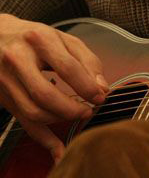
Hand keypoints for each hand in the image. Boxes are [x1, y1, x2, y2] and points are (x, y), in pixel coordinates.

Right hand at [0, 14, 107, 163]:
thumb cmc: (34, 37)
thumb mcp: (63, 38)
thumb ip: (86, 60)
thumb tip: (101, 86)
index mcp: (39, 40)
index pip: (67, 67)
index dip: (87, 86)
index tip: (100, 96)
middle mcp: (19, 60)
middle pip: (45, 94)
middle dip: (71, 108)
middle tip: (88, 110)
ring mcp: (7, 80)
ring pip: (33, 111)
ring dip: (59, 120)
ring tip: (76, 114)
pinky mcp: (3, 97)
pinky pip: (24, 122)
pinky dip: (42, 139)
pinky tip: (58, 148)